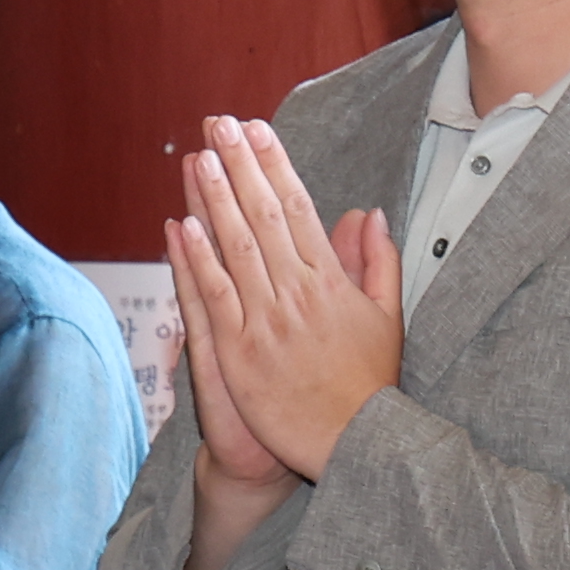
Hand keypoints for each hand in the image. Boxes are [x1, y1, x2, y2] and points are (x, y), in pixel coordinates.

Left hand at [174, 120, 398, 481]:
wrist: (354, 445)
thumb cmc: (369, 384)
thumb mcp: (387, 318)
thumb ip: (377, 262)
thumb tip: (368, 214)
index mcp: (331, 281)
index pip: (297, 208)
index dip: (275, 165)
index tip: (258, 131)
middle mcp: (297, 294)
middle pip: (263, 216)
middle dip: (240, 166)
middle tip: (219, 123)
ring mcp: (265, 323)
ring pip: (236, 248)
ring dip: (214, 199)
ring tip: (198, 157)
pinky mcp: (240, 354)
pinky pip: (216, 299)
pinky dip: (198, 261)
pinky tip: (182, 226)